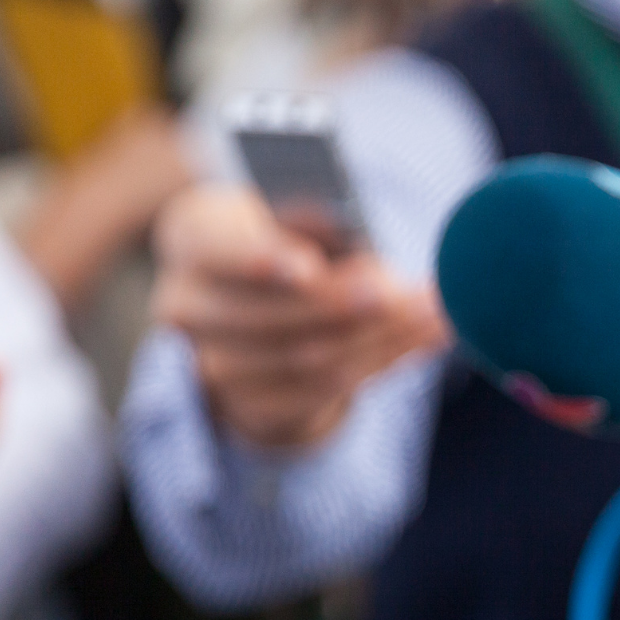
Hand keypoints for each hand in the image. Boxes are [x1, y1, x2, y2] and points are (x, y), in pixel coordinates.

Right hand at [151, 185, 446, 448]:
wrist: (266, 306)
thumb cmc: (290, 239)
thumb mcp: (300, 213)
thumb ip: (319, 216)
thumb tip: (350, 230)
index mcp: (194, 237)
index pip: (215, 250)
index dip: (260, 261)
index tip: (309, 268)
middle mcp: (186, 304)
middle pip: (268, 315)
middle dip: (344, 306)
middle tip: (405, 294)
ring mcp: (212, 364)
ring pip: (305, 357)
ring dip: (381, 337)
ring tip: (433, 314)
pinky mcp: (250, 406)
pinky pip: (324, 391)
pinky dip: (383, 362)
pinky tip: (423, 339)